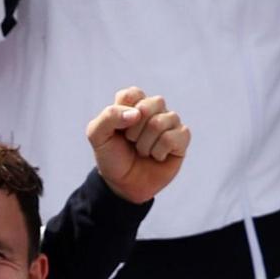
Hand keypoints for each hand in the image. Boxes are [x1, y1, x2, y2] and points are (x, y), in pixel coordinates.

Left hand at [82, 85, 186, 202]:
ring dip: (145, 144)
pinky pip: (172, 138)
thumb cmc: (112, 156)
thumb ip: (109, 116)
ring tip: (142, 151)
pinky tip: (156, 156)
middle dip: (133, 130)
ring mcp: (170, 122)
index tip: (118, 130)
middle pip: (147, 106)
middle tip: (131, 141)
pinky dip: (158, 152)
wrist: (123, 184)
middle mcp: (154, 108)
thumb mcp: (97, 135)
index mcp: (134, 102)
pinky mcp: (182, 137)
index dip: (122, 115)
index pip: (132, 94)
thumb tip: (137, 113)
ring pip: (159, 123)